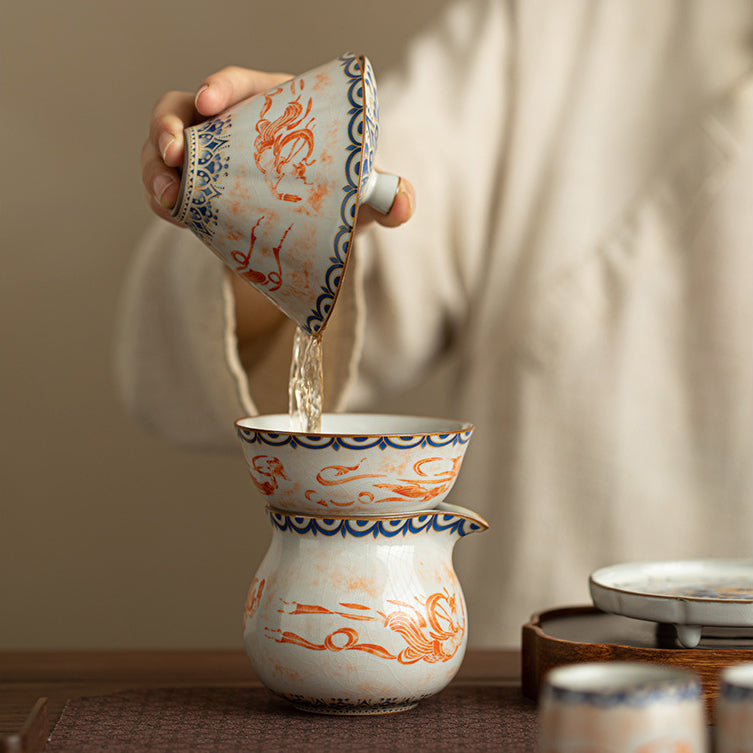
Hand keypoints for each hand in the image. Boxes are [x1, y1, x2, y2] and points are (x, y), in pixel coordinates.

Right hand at [141, 65, 414, 228]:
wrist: (311, 237)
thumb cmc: (335, 201)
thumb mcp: (358, 200)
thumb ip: (384, 197)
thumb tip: (402, 204)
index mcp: (272, 111)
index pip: (241, 84)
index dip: (221, 86)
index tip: (211, 101)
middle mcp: (231, 127)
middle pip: (185, 110)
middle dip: (170, 127)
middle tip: (176, 154)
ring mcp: (207, 158)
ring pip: (165, 148)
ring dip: (156, 168)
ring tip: (167, 196)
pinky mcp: (194, 190)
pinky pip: (164, 185)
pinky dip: (162, 199)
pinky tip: (174, 216)